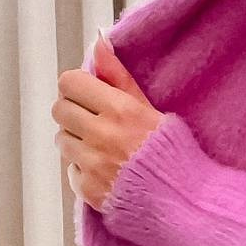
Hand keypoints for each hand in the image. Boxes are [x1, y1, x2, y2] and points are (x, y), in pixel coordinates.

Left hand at [53, 34, 165, 210]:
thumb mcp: (151, 109)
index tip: (90, 95)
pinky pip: (70, 169)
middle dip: (73, 112)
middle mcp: (102, 135)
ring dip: (76, 140)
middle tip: (93, 121)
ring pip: (62, 139)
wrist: (185, 202)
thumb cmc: (173, 153)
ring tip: (102, 147)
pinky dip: (83, 168)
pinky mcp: (88, 190)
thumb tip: (98, 43)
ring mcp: (93, 164)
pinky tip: (106, 169)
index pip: (69, 83)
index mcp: (120, 110)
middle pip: (59, 109)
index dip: (77, 87)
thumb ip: (119, 77)